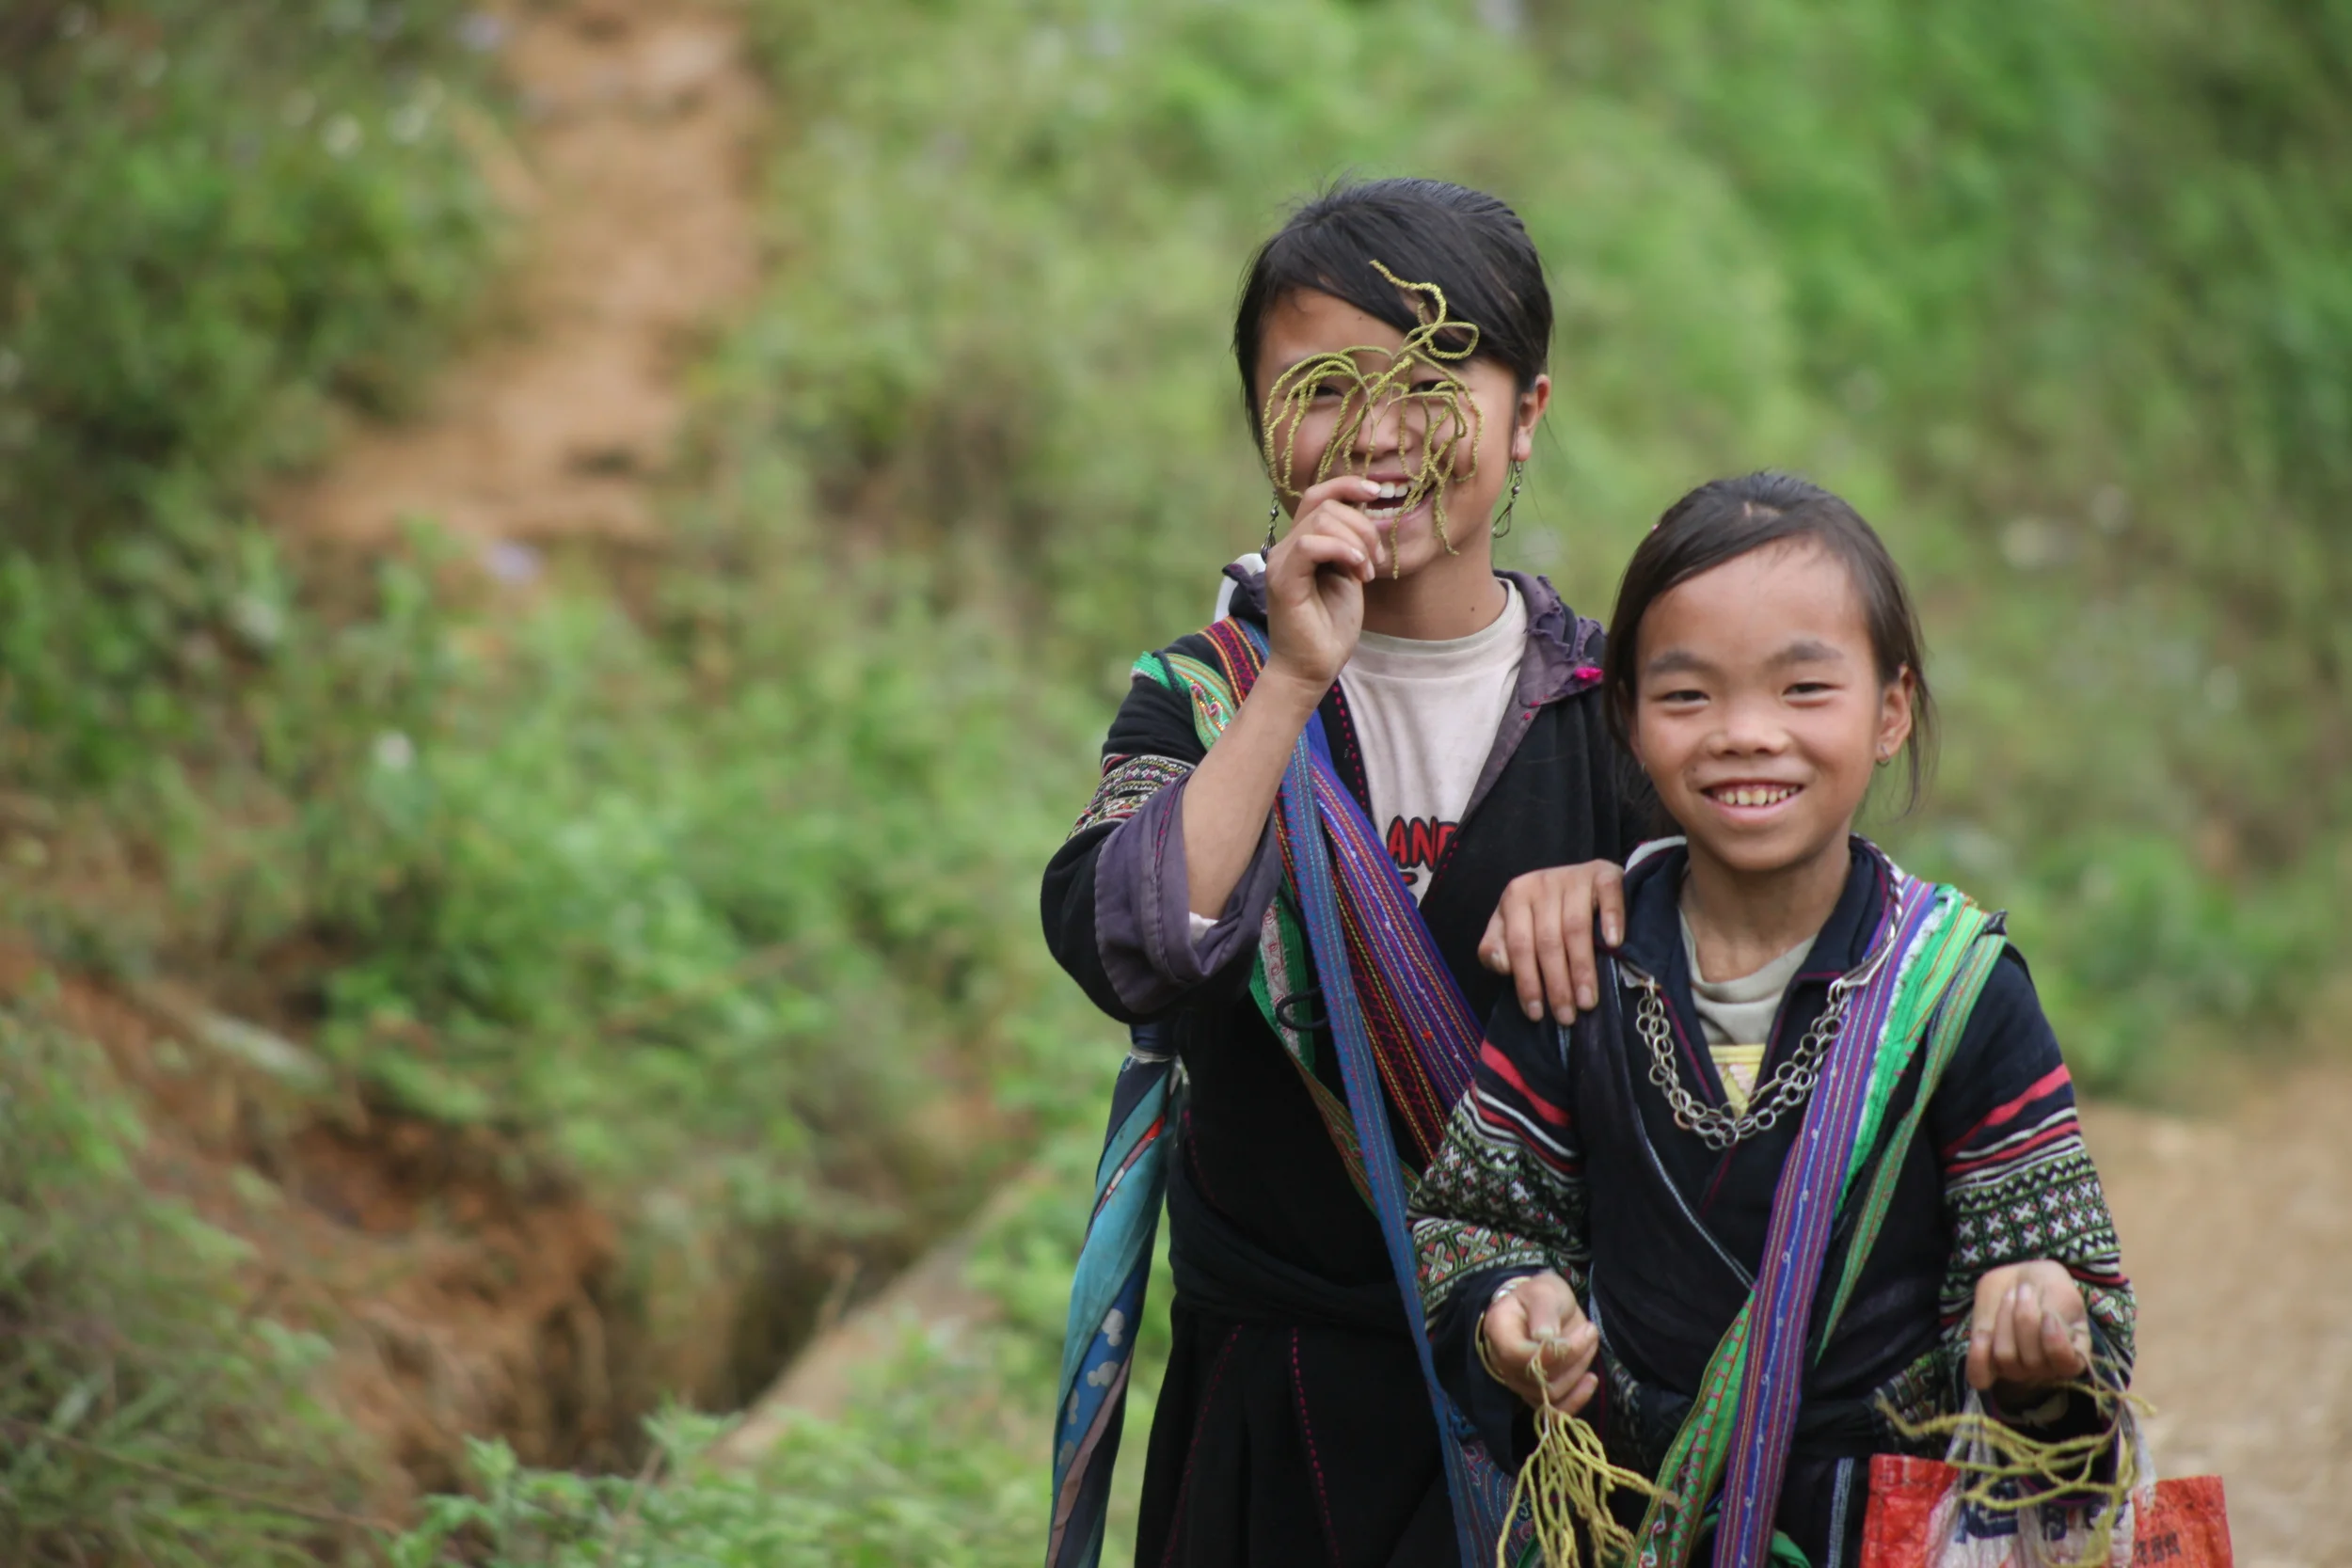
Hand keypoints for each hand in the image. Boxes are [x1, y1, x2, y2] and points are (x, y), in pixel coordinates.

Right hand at [1261, 476, 1383, 696]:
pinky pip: (1309, 545)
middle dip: (1363, 526)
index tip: (1379, 492)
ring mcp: (1280, 562)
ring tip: (1366, 572)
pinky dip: (1341, 550)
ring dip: (1356, 541)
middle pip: (1325, 504)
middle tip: (1375, 561)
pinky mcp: (1282, 581)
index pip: (1318, 494)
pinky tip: (1357, 571)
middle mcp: (1285, 548)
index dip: (1348, 485)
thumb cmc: (1331, 627)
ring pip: (1320, 520)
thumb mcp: (1349, 575)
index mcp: (1301, 544)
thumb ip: (1351, 544)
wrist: (1312, 668)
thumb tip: (1367, 512)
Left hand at [1480, 861, 1625, 1023]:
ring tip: (1587, 1001)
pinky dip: (1612, 919)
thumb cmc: (1544, 913)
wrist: (1581, 878)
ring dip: (1582, 968)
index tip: (1536, 1013)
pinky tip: (1614, 944)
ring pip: (1576, 927)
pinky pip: (1608, 895)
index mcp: (1515, 897)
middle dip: (1556, 983)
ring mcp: (1574, 876)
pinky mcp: (1603, 872)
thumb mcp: (1512, 926)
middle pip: (1548, 940)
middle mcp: (1542, 883)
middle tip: (1567, 1016)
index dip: (1527, 981)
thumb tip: (1501, 965)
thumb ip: (1497, 947)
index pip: (1518, 945)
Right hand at [1480, 1271, 1598, 1414]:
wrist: (1541, 1308)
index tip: (1580, 1333)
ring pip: (1551, 1394)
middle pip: (1538, 1378)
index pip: (1517, 1355)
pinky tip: (1590, 1380)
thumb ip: (1544, 1312)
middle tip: (1590, 1330)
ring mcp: (1518, 1381)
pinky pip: (1553, 1411)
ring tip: (1589, 1342)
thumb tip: (1546, 1339)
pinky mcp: (1534, 1394)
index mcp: (1499, 1331)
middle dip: (1573, 1357)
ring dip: (1578, 1370)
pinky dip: (1576, 1399)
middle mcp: (1502, 1362)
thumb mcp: (1545, 1292)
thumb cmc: (1541, 1296)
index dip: (1551, 1352)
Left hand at [1967, 1261, 2093, 1393]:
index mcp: (2073, 1356)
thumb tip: (2045, 1325)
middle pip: (2031, 1359)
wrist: (2020, 1279)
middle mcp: (2046, 1369)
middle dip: (2025, 1318)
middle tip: (2025, 1291)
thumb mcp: (2060, 1293)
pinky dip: (1979, 1354)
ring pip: (2005, 1356)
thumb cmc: (2049, 1287)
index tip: (2049, 1312)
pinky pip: (1980, 1374)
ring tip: (2009, 1297)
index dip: (2055, 1340)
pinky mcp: (1989, 1362)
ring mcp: (2017, 1368)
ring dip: (2004, 1321)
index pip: (2065, 1363)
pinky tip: (1982, 1333)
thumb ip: (2057, 1313)